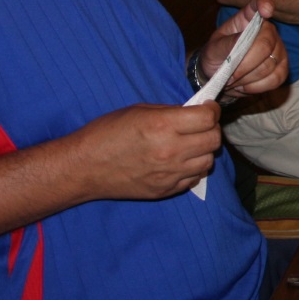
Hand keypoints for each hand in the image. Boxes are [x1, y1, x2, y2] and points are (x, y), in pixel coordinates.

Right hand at [71, 103, 221, 199]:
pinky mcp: (165, 190)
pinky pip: (194, 178)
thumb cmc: (107, 133)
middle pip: (214, 140)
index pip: (208, 118)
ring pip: (208, 161)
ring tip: (190, 144)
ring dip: (203, 151)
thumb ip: (171, 112)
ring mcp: (168, 174)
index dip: (211, 110)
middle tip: (201, 126)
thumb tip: (194, 113)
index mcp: (163, 126)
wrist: (84, 168)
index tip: (207, 108)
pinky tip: (179, 161)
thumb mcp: (139, 111)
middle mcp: (170, 151)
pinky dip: (192, 169)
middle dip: (211, 129)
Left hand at [199, 0, 287, 99]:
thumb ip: (226, 44)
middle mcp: (268, 30)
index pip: (257, 6)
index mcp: (247, 19)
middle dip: (244, 64)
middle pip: (265, 45)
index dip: (263, 5)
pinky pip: (277, 78)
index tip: (265, 9)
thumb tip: (241, 40)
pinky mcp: (283, 67)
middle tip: (229, 75)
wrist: (220, 76)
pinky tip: (246, 85)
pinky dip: (258, 87)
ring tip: (235, 80)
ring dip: (248, 78)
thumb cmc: (217, 57)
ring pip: (270, 65)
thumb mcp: (213, 49)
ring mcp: (279, 48)